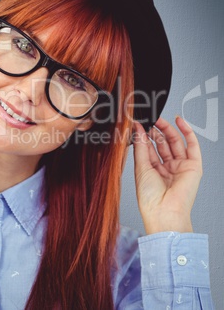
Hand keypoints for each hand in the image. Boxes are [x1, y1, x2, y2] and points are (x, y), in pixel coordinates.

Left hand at [133, 116, 202, 234]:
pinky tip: (179, 121)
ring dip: (168, 129)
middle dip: (156, 130)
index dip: (144, 135)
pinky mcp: (193, 166)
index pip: (149, 148)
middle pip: (163, 144)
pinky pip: (192, 145)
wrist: (164, 212)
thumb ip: (140, 146)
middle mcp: (167, 168)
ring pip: (175, 142)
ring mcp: (180, 167)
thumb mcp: (141, 167)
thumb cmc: (150, 198)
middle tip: (149, 119)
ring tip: (158, 118)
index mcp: (153, 171)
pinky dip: (187, 132)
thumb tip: (137, 128)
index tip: (138, 123)